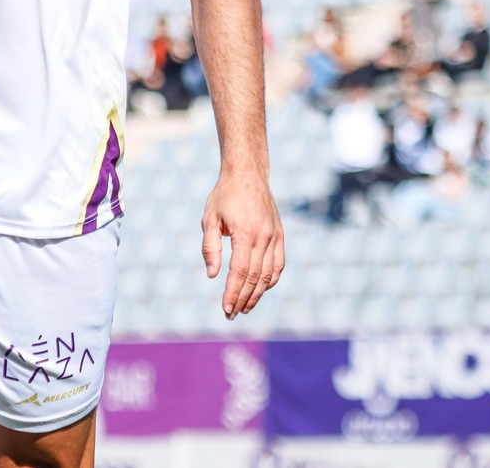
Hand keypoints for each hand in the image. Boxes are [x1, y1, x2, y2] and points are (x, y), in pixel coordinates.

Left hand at [201, 171, 284, 318]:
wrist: (247, 174)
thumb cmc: (224, 196)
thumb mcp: (209, 219)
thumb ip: (210, 248)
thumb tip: (212, 275)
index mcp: (246, 234)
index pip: (240, 272)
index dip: (233, 293)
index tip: (226, 309)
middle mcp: (264, 237)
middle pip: (255, 278)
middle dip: (243, 299)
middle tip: (231, 314)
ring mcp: (275, 237)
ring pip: (269, 275)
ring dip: (257, 295)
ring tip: (244, 308)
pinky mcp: (279, 235)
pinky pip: (278, 264)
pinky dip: (271, 281)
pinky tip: (260, 290)